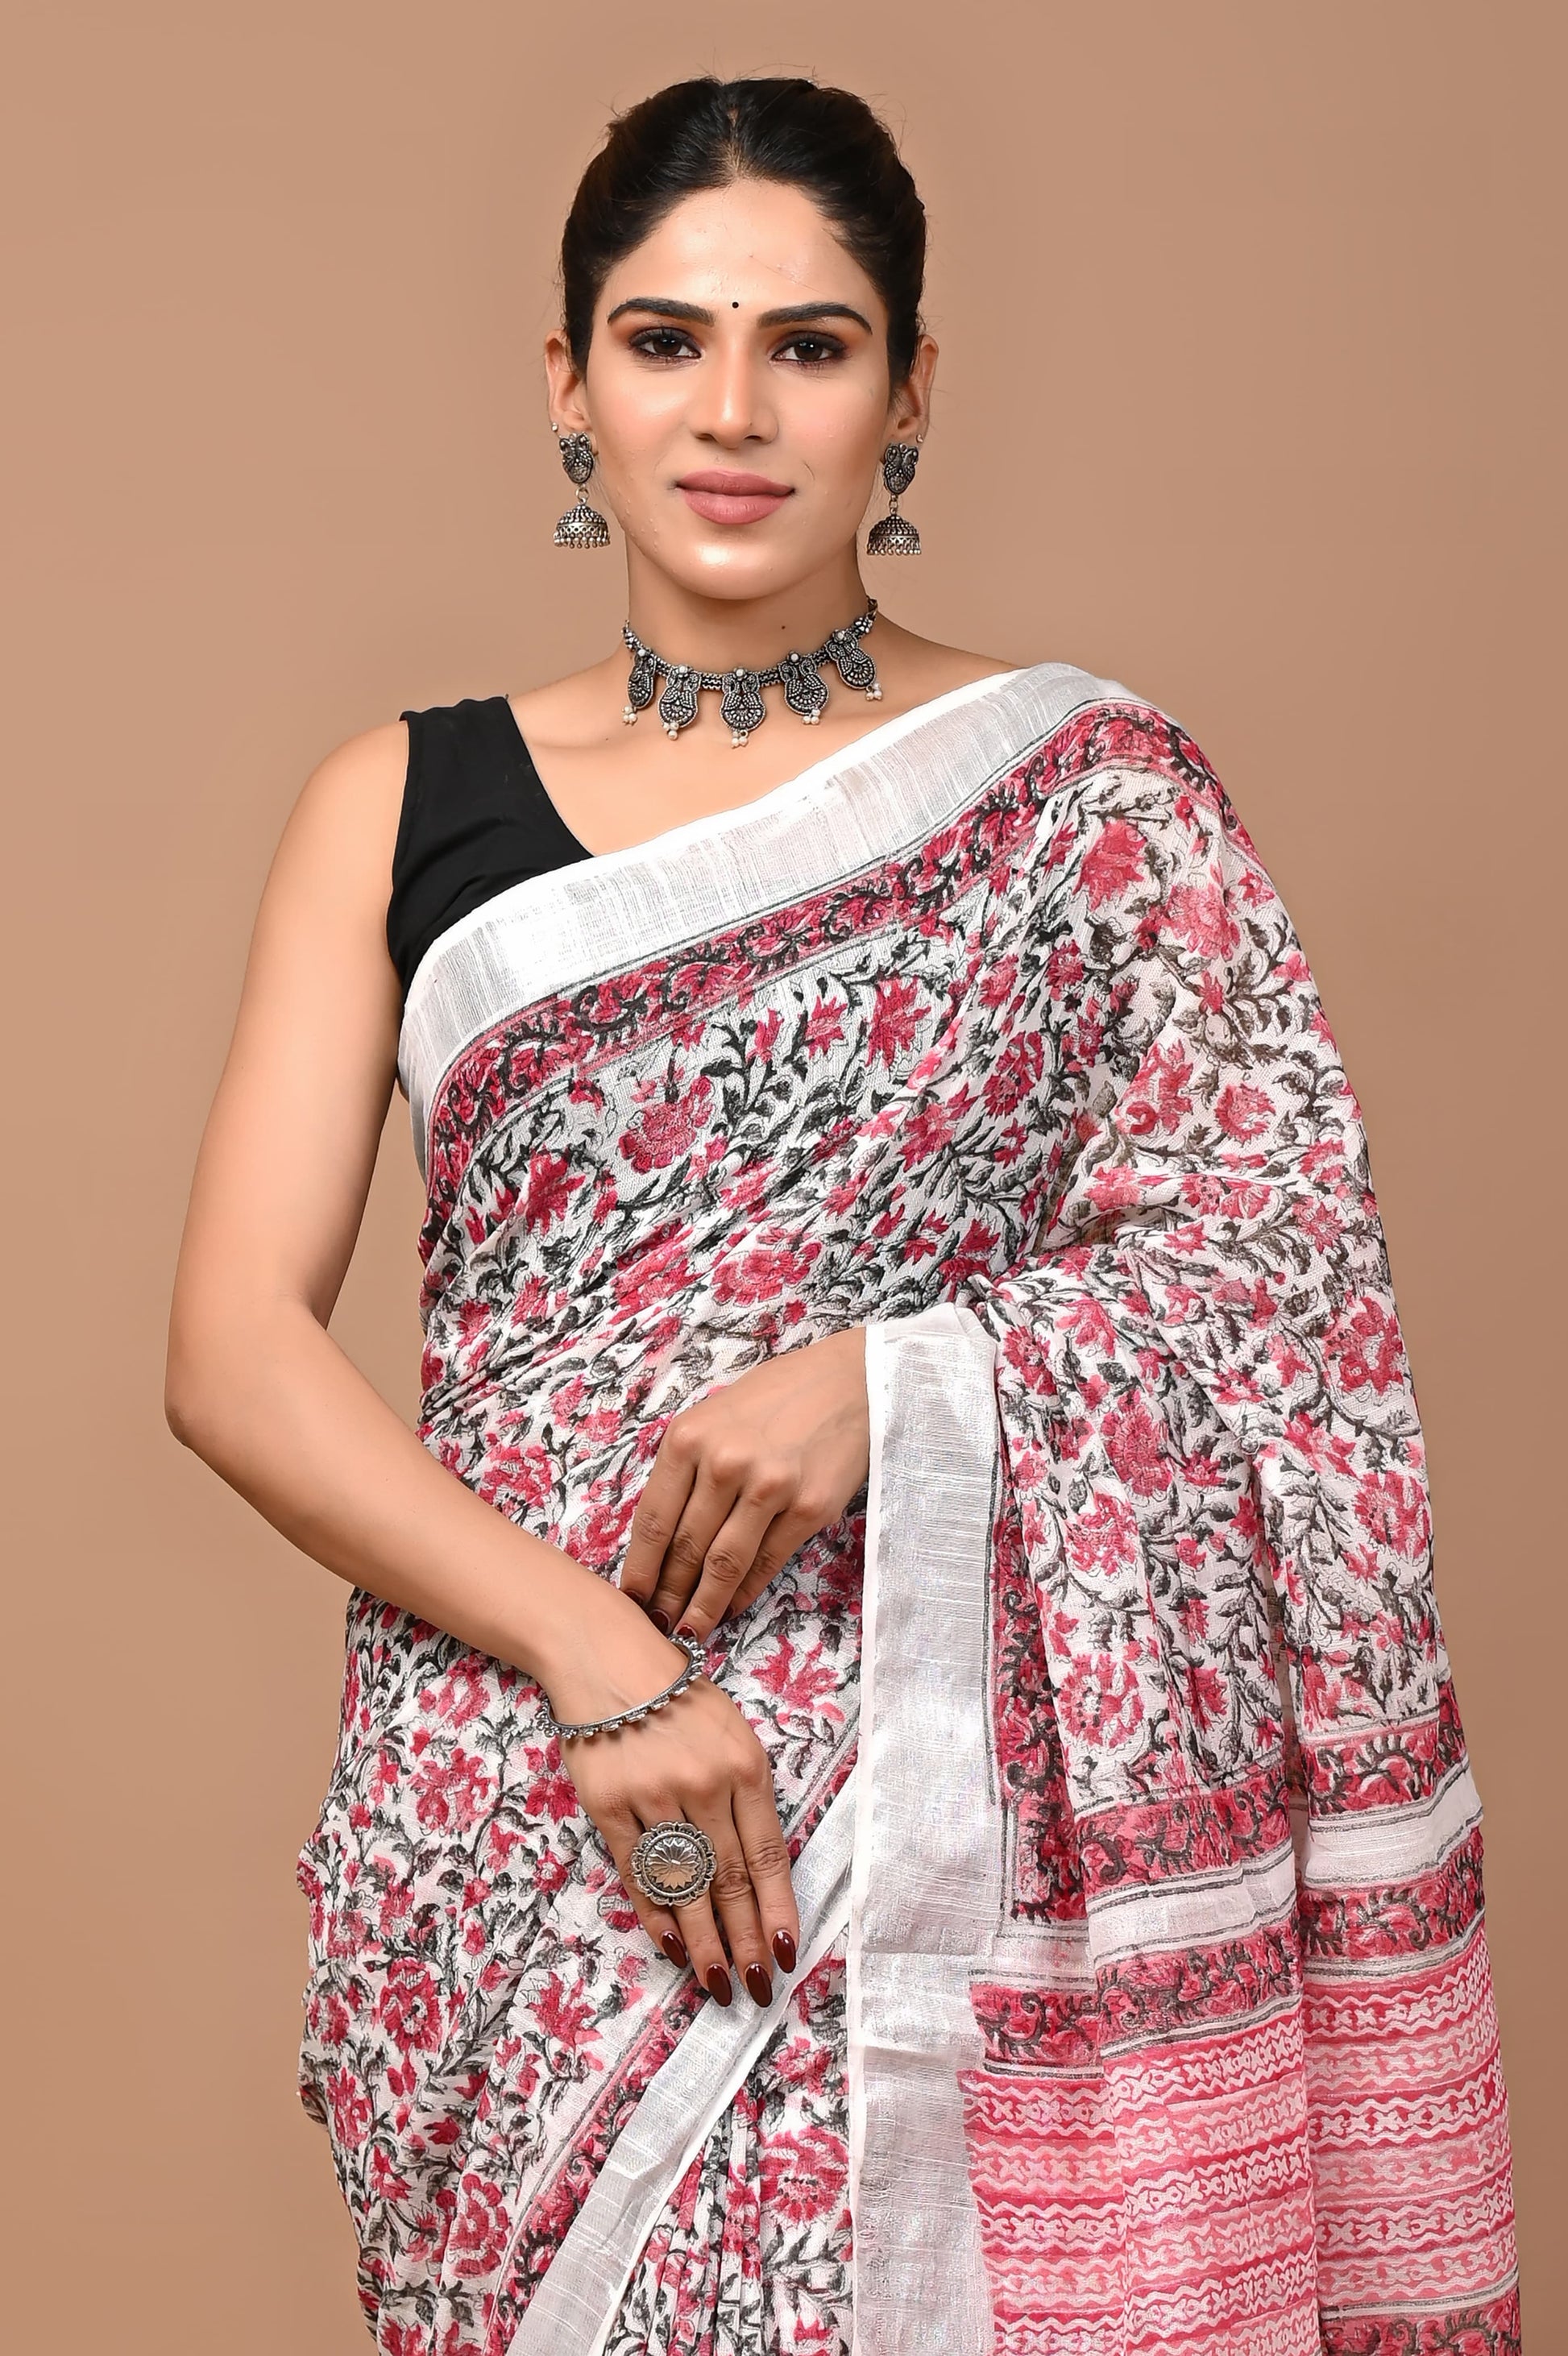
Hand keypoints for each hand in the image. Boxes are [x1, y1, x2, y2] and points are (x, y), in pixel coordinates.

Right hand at [543, 1587, 797, 2007]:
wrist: (607, 1656)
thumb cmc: (679, 1698)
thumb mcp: (731, 1733)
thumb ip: (746, 1796)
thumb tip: (758, 1875)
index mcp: (746, 1765)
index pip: (769, 1855)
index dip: (777, 1911)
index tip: (785, 1956)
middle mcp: (704, 1783)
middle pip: (731, 1880)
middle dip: (745, 1941)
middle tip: (755, 1988)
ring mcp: (654, 1794)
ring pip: (685, 1884)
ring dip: (703, 1941)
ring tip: (717, 1983)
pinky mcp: (609, 1804)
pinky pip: (638, 1873)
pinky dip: (655, 1914)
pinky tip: (671, 1947)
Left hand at [619, 1327, 869, 1639]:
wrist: (851, 1383)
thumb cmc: (778, 1397)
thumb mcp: (715, 1417)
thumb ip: (688, 1468)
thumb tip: (665, 1535)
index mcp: (688, 1438)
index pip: (654, 1520)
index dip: (640, 1568)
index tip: (632, 1598)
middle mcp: (724, 1463)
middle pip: (685, 1547)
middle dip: (668, 1595)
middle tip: (657, 1626)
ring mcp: (768, 1487)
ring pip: (723, 1564)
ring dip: (703, 1606)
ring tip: (690, 1631)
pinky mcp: (807, 1509)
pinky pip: (766, 1562)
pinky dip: (745, 1591)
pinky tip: (732, 1607)